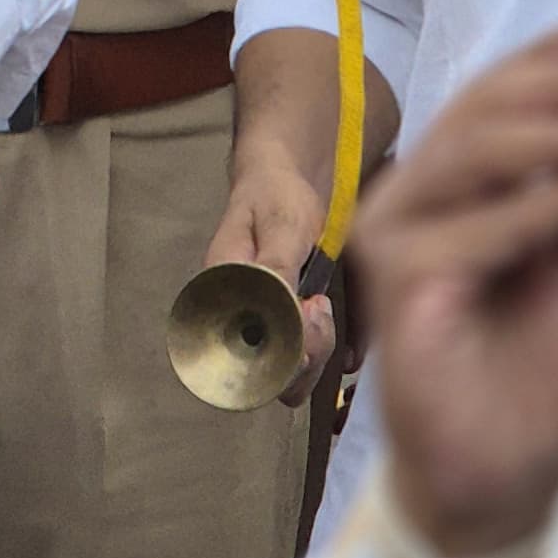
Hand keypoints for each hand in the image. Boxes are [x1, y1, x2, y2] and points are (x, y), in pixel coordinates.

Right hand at [200, 159, 339, 407]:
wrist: (283, 181)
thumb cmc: (275, 196)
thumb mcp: (281, 225)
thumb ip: (276, 270)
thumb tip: (280, 320)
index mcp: (220, 295)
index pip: (245, 356)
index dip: (284, 351)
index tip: (310, 308)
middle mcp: (236, 320)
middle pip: (268, 376)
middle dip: (306, 353)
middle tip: (319, 303)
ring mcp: (261, 327)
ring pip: (288, 375)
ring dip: (317, 352)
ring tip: (322, 304)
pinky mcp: (283, 328)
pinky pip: (303, 361)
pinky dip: (327, 351)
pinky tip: (336, 322)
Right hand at [350, 18, 557, 557]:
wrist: (512, 474)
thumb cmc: (550, 378)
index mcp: (463, 186)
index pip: (497, 98)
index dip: (552, 57)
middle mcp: (420, 195)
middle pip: (483, 109)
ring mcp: (399, 231)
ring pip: (478, 151)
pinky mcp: (400, 277)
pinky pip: (482, 224)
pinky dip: (552, 199)